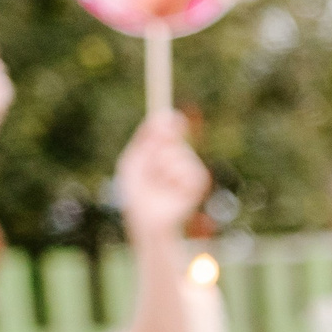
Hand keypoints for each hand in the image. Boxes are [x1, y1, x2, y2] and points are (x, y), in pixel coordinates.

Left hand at [118, 112, 209, 240]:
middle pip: (170, 138)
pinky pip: (188, 169)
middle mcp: (179, 156)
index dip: (170, 121)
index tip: (172, 115)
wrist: (147, 216)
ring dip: (161, 168)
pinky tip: (171, 190)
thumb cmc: (138, 191)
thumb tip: (165, 115)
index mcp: (163, 151)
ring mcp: (190, 168)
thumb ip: (146, 138)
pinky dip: (175, 178)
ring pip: (177, 153)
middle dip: (154, 151)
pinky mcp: (198, 181)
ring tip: (158, 183)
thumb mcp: (134, 160)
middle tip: (148, 171)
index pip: (169, 129)